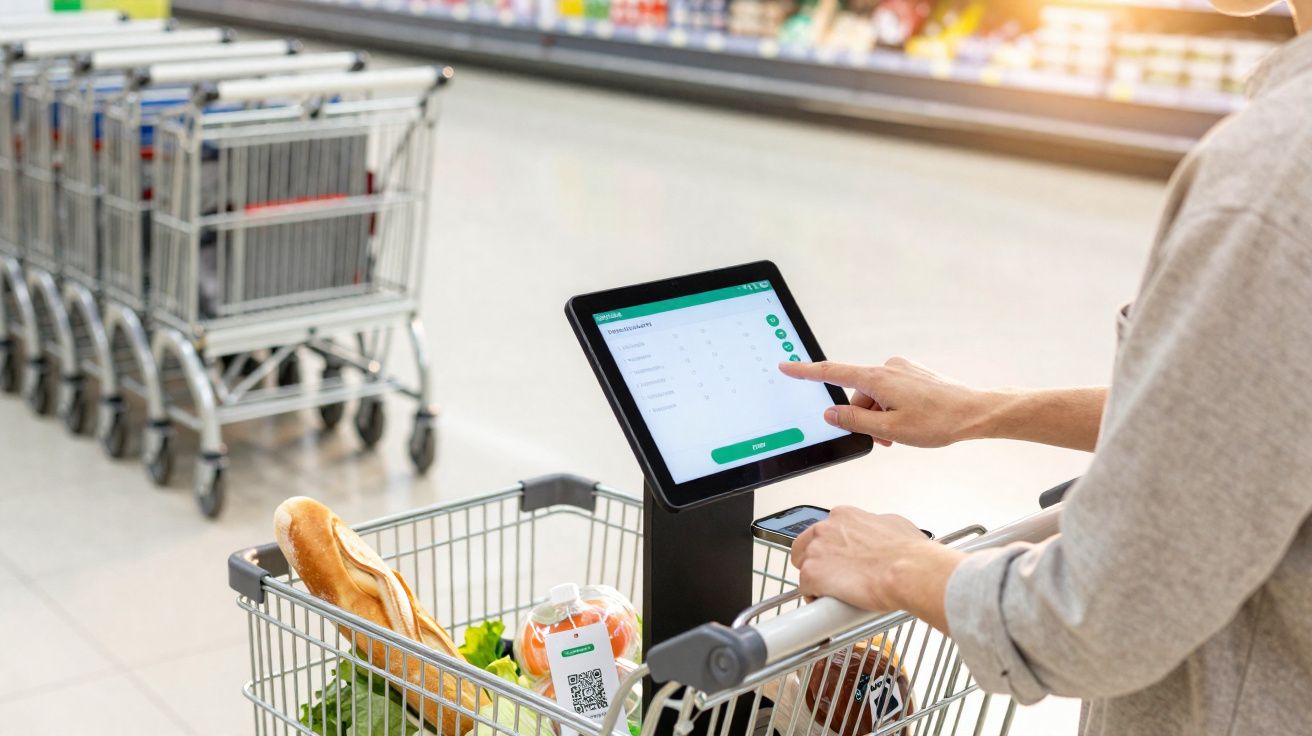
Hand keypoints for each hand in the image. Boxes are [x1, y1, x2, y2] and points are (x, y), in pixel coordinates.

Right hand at [778, 357, 993, 447]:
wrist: (976, 411)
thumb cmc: (939, 421)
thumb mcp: (890, 430)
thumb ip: (855, 421)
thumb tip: (831, 413)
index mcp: (877, 379)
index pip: (832, 373)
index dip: (805, 372)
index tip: (786, 366)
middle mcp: (887, 367)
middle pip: (857, 395)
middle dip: (864, 418)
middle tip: (885, 440)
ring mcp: (901, 369)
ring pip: (875, 397)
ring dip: (881, 417)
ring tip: (902, 434)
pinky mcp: (913, 374)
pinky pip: (891, 392)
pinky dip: (893, 409)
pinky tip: (910, 423)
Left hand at [792, 506, 962, 630]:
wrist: (909, 571)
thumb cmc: (909, 552)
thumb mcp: (894, 526)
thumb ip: (876, 529)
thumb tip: (880, 536)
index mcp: (844, 516)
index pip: (824, 531)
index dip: (830, 549)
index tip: (837, 560)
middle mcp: (825, 529)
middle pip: (805, 547)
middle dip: (817, 563)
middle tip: (833, 578)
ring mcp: (815, 552)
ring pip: (805, 569)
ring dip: (818, 582)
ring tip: (835, 596)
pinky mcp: (812, 575)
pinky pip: (806, 590)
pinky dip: (816, 600)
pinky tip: (830, 606)